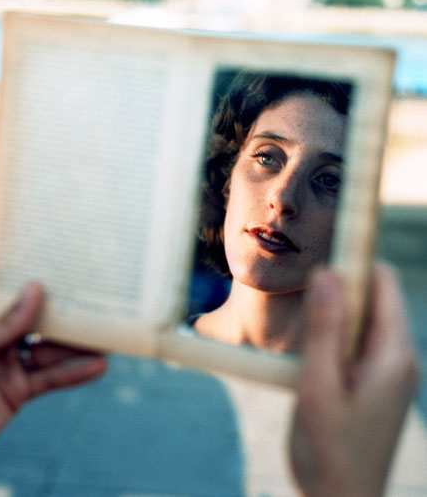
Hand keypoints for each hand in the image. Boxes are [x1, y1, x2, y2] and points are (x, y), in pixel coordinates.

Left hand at [0, 283, 106, 495]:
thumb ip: (2, 325)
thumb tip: (35, 289)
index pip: (6, 293)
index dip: (31, 280)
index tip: (61, 266)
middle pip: (35, 321)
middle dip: (62, 314)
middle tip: (94, 301)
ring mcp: (7, 366)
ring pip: (49, 351)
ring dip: (76, 346)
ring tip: (106, 337)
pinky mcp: (17, 392)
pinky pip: (51, 380)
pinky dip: (75, 374)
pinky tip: (98, 367)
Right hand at [289, 265, 419, 496]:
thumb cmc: (329, 450)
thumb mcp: (319, 386)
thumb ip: (326, 329)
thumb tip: (328, 274)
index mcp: (393, 354)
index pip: (384, 283)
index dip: (355, 261)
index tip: (320, 251)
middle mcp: (399, 358)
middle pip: (375, 298)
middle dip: (341, 285)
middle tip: (302, 287)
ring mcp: (390, 371)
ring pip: (365, 319)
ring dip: (335, 310)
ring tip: (302, 314)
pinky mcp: (377, 382)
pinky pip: (359, 341)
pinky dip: (336, 332)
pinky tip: (312, 345)